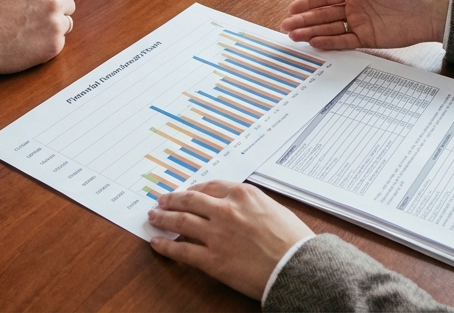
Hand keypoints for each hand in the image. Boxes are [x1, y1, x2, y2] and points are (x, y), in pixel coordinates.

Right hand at [0, 0, 75, 74]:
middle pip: (70, 5)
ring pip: (67, 24)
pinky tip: (30, 44)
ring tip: (33, 32)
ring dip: (55, 27)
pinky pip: (60, 42)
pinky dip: (49, 44)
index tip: (47, 1)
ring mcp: (55, 25)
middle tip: (39, 19)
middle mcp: (53, 2)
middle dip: (57, 11)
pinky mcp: (54, 46)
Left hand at [147, 181, 313, 299]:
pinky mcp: (213, 260)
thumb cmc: (294, 241)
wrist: (299, 267)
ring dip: (164, 218)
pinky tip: (157, 243)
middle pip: (190, 200)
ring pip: (181, 221)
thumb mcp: (274, 209)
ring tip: (154, 217)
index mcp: (243, 194)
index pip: (209, 187)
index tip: (186, 192)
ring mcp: (217, 234)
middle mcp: (226, 209)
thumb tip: (238, 208)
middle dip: (172, 199)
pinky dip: (166, 245)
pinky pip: (182, 250)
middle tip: (161, 200)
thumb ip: (250, 205)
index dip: (193, 190)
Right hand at [281, 0, 449, 50]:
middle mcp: (354, 8)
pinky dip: (329, 42)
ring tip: (294, 36)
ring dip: (312, 32)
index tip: (292, 8)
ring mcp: (360, 24)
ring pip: (329, 29)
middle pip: (323, 15)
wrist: (430, 12)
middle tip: (286, 25)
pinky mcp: (368, 39)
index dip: (307, 3)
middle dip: (304, 20)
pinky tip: (315, 42)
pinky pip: (344, 41)